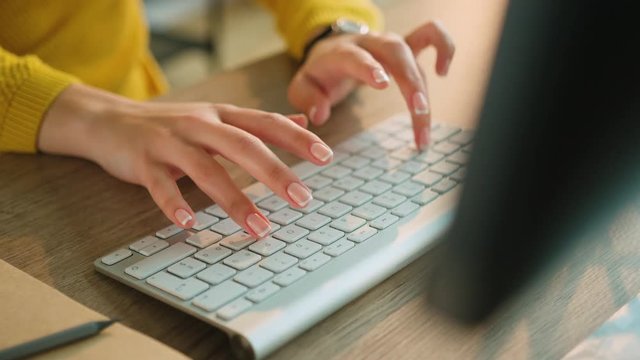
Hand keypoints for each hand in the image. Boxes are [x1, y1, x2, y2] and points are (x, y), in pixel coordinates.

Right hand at [38, 84, 333, 237]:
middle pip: (243, 145)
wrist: (109, 121)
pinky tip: (190, 224)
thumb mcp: (217, 117)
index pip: (266, 123)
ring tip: (258, 226)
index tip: (326, 157)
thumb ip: (258, 122)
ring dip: (234, 199)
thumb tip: (303, 123)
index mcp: (221, 115)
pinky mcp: (144, 161)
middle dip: (275, 172)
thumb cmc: (171, 125)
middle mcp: (200, 125)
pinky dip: (175, 204)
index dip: (296, 139)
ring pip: (207, 169)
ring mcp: (170, 142)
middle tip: (302, 199)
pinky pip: (161, 185)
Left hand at [288, 21, 454, 149]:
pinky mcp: (405, 46)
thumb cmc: (320, 73)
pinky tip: (443, 72)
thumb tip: (319, 116)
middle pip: (396, 53)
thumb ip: (307, 99)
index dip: (370, 68)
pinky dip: (443, 48)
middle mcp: (369, 44)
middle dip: (410, 82)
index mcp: (341, 52)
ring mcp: (389, 43)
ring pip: (414, 57)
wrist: (330, 51)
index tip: (383, 84)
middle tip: (418, 112)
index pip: (356, 56)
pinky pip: (430, 36)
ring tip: (424, 126)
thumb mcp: (303, 87)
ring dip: (424, 90)